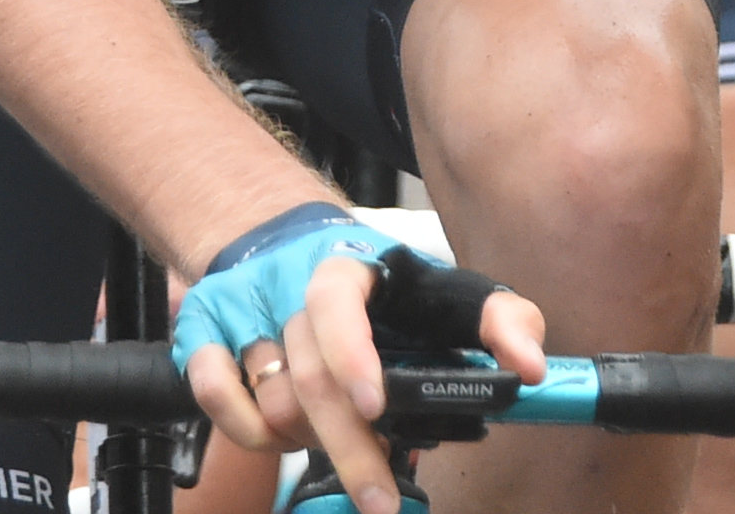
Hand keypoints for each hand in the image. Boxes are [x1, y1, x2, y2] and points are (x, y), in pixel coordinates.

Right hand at [176, 205, 540, 513]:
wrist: (292, 246)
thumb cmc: (385, 287)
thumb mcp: (451, 292)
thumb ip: (501, 321)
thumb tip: (530, 368)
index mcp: (348, 267)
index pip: (336, 302)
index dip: (352, 354)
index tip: (376, 405)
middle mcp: (288, 288)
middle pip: (307, 375)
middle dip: (349, 448)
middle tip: (382, 499)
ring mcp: (241, 310)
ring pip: (268, 398)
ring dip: (308, 439)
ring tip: (342, 441)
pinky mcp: (204, 332)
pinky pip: (209, 390)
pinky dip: (243, 427)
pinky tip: (280, 438)